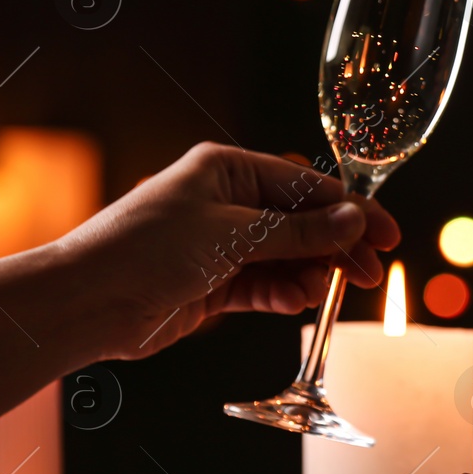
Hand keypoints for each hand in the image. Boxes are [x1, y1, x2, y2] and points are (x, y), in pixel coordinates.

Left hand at [57, 143, 400, 359]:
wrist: (85, 303)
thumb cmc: (144, 251)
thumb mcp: (232, 235)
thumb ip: (299, 232)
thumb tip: (354, 220)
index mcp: (228, 170)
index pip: (308, 187)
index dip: (351, 211)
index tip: (387, 235)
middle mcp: (227, 202)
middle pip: (303, 222)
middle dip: (336, 247)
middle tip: (367, 273)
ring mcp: (221, 243)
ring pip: (287, 257)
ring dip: (309, 275)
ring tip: (322, 293)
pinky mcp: (214, 282)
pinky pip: (263, 285)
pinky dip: (282, 294)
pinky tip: (294, 302)